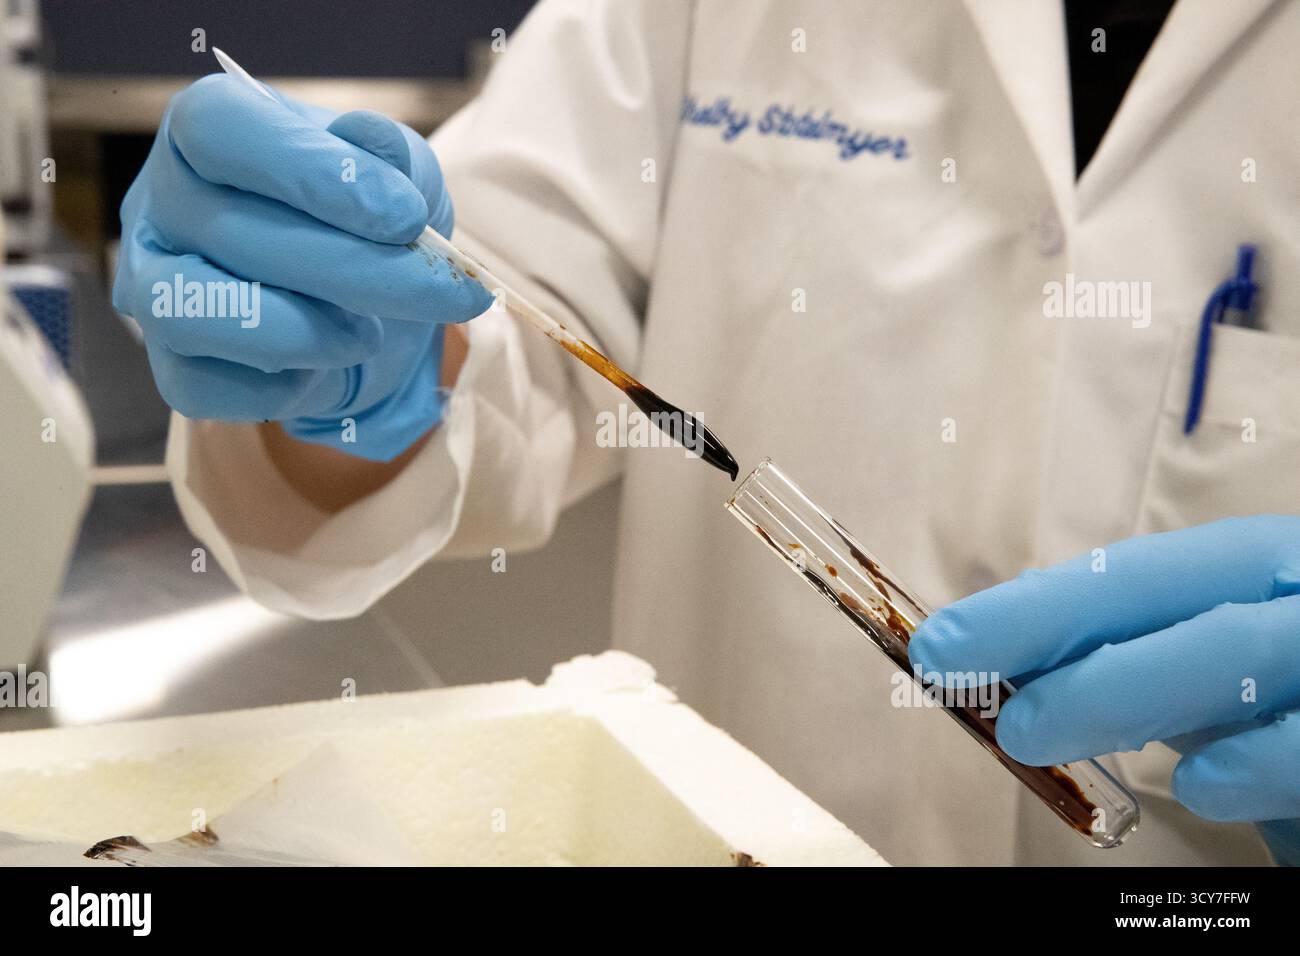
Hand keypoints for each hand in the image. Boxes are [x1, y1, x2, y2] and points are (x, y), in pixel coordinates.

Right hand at [112, 74, 492, 460]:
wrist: (368, 309)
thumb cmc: (369, 226)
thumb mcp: (399, 178)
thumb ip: (392, 156)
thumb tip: (369, 142)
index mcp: (207, 133)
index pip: (219, 129)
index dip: (312, 171)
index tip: (405, 215)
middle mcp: (163, 204)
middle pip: (229, 230)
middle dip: (355, 269)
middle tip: (439, 292)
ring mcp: (152, 287)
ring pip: (189, 311)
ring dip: (299, 332)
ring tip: (366, 336)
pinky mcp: (172, 366)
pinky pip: (199, 388)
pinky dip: (276, 388)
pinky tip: (324, 369)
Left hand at [908, 516, 1299, 861]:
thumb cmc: (1284, 708)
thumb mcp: (1201, 678)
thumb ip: (1125, 662)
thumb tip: (996, 663)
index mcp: (1254, 568)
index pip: (1136, 576)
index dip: (1036, 606)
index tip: (942, 646)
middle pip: (1185, 596)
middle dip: (1061, 634)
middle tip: (970, 688)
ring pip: (1242, 649)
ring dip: (1125, 688)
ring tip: (1034, 730)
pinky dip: (1258, 759)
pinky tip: (1197, 785)